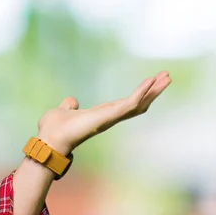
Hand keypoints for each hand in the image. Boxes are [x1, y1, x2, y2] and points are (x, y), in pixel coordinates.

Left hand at [37, 71, 170, 154]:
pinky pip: (130, 103)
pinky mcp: (109, 116)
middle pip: (138, 103)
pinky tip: (150, 81)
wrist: (49, 138)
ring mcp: (111, 117)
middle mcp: (109, 117)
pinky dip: (141, 92)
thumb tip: (72, 101)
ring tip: (166, 76)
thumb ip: (69, 105)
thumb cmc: (54, 129)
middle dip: (153, 91)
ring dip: (153, 90)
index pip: (126, 103)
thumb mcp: (64, 110)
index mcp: (101, 114)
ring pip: (139, 104)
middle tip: (166, 76)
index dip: (139, 94)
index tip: (151, 81)